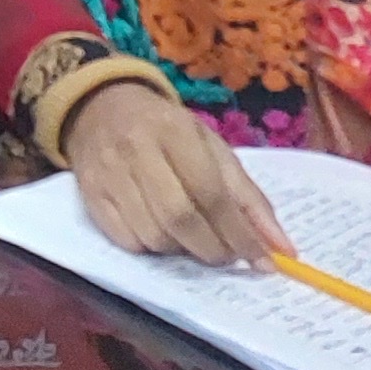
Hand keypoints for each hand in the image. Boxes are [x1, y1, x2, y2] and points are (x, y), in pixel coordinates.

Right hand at [64, 78, 295, 266]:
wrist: (101, 109)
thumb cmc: (168, 131)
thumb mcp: (212, 148)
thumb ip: (248, 197)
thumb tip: (281, 248)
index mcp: (174, 130)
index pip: (211, 192)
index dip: (239, 232)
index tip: (262, 260)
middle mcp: (136, 150)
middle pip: (179, 218)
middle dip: (212, 249)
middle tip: (227, 257)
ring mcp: (108, 174)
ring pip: (153, 236)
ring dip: (182, 251)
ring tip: (195, 240)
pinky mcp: (89, 196)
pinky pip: (126, 242)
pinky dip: (152, 249)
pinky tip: (162, 235)